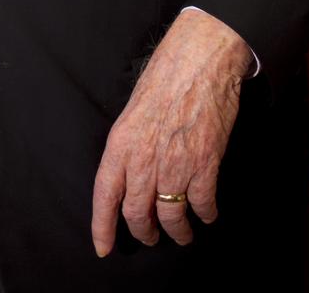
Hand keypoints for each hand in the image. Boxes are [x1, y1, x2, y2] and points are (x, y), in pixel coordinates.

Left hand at [91, 8, 252, 254]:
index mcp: (121, 143)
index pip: (105, 195)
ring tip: (181, 233)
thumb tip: (131, 172)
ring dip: (176, 231)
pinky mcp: (205, 165)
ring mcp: (176, 165)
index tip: (103, 247)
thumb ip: (130, 144)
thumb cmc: (165, 76)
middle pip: (137, 214)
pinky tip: (206, 213)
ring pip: (171, 217)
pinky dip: (205, 215)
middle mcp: (145, 159)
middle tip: (150, 236)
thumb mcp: (132, 109)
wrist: (199, 60)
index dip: (102, 225)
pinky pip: (202, 204)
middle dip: (143, 232)